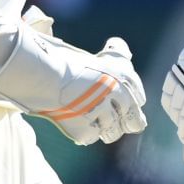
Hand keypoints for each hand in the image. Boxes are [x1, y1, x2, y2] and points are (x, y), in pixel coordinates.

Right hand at [0, 30, 146, 146]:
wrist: (44, 74)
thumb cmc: (68, 61)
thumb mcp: (99, 56)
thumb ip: (116, 53)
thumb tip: (117, 45)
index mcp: (125, 79)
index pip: (139, 101)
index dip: (128, 105)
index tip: (117, 105)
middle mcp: (118, 98)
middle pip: (133, 123)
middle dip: (122, 122)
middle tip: (106, 117)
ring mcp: (103, 116)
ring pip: (112, 133)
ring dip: (103, 128)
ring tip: (88, 118)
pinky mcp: (85, 131)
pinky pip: (91, 138)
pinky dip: (83, 133)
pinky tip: (75, 121)